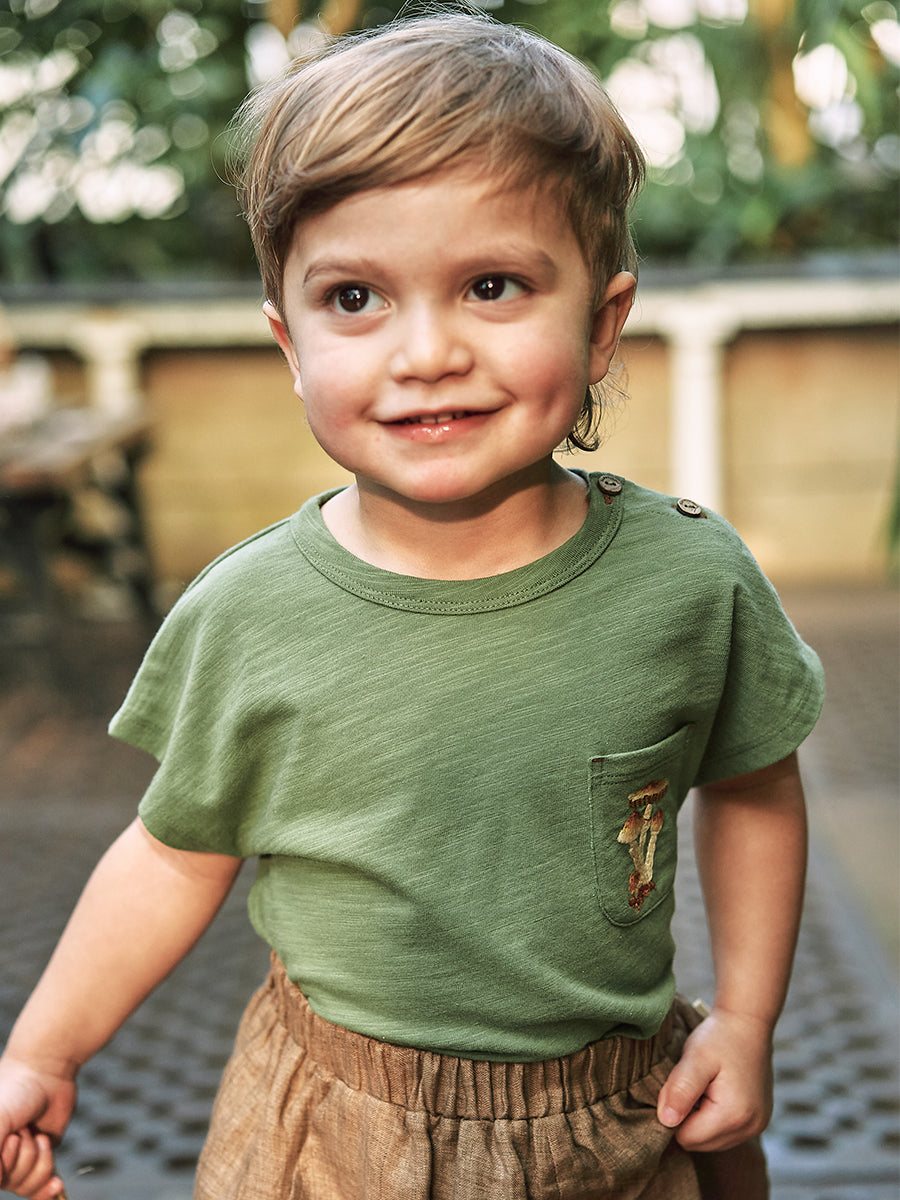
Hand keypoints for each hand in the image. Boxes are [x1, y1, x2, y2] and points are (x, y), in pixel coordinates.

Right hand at [0, 1057, 75, 1198]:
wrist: (48, 1070)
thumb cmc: (15, 1090)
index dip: (4, 1163)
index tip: (12, 1138)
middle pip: (8, 1184)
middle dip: (23, 1157)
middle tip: (25, 1130)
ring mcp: (19, 1159)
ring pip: (26, 1185)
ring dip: (38, 1161)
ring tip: (38, 1135)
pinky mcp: (41, 1157)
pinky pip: (40, 1187)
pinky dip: (47, 1189)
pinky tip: (56, 1183)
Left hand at [656, 1007, 773, 1151]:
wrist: (748, 1023)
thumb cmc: (719, 1037)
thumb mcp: (695, 1057)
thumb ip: (679, 1090)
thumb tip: (665, 1121)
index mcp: (733, 1115)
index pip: (687, 1138)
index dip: (674, 1115)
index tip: (678, 1088)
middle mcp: (750, 1128)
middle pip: (700, 1143)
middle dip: (688, 1119)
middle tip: (691, 1085)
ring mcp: (756, 1127)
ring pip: (712, 1141)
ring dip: (701, 1119)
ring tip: (704, 1087)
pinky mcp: (758, 1122)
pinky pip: (726, 1133)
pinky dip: (714, 1118)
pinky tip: (715, 1092)